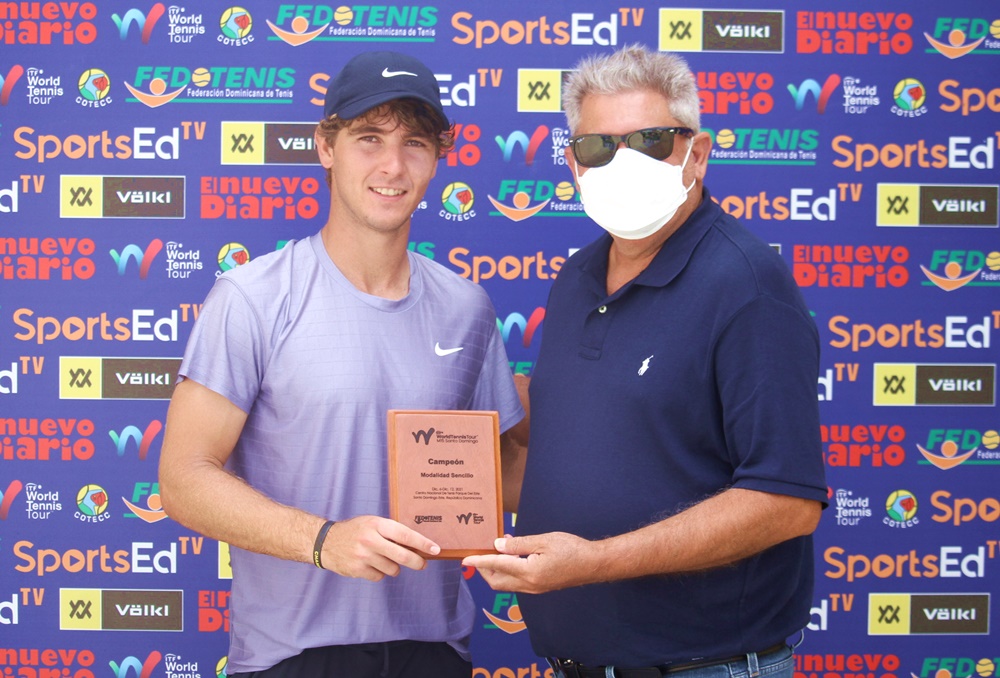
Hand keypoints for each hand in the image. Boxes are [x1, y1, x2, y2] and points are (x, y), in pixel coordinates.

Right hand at [322, 516, 439, 580]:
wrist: (325, 542)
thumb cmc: (355, 531)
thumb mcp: (372, 523)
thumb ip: (391, 531)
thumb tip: (417, 544)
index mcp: (376, 524)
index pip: (405, 534)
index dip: (423, 543)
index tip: (436, 549)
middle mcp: (370, 540)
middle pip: (402, 556)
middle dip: (417, 562)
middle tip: (422, 564)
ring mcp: (363, 556)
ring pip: (392, 569)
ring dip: (394, 567)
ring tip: (384, 559)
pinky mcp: (357, 570)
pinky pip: (379, 577)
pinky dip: (379, 573)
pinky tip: (371, 565)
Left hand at [462, 532, 600, 593]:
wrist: (593, 564)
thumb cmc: (571, 549)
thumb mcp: (543, 540)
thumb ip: (518, 545)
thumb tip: (497, 545)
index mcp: (529, 573)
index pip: (497, 566)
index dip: (480, 561)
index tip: (465, 559)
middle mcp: (529, 585)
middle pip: (497, 582)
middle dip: (485, 569)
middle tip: (481, 552)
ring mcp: (535, 589)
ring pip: (506, 584)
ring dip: (497, 570)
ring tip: (497, 549)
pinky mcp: (540, 587)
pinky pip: (517, 582)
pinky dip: (509, 571)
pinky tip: (512, 556)